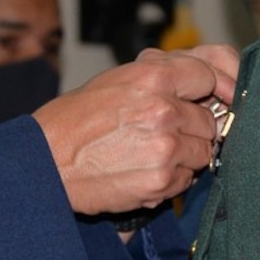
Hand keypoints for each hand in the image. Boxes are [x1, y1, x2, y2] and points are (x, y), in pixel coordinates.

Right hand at [35, 45, 238, 214]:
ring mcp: (165, 148)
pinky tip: (142, 172)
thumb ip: (159, 77)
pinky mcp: (161, 182)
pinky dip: (172, 180)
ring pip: (203, 153)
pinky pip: (186, 181)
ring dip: (185, 156)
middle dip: (193, 129)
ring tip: (149, 154)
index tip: (215, 99)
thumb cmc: (73, 120)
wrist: (44, 163)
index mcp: (152, 76)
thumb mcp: (114, 80)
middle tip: (164, 134)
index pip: (208, 76)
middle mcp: (163, 110)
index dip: (212, 89)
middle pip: (209, 121)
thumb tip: (201, 80)